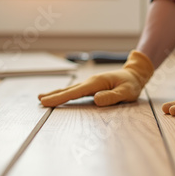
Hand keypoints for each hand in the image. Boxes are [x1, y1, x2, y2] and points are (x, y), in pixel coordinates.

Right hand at [39, 51, 153, 106]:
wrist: (135, 74)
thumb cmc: (132, 84)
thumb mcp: (126, 92)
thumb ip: (112, 96)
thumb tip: (96, 100)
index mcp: (97, 83)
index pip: (75, 92)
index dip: (60, 97)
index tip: (46, 101)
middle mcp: (91, 82)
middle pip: (69, 90)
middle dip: (54, 95)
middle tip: (39, 100)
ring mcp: (90, 84)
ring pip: (71, 90)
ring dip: (57, 94)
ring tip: (43, 99)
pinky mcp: (92, 87)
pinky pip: (76, 91)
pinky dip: (66, 94)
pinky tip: (60, 97)